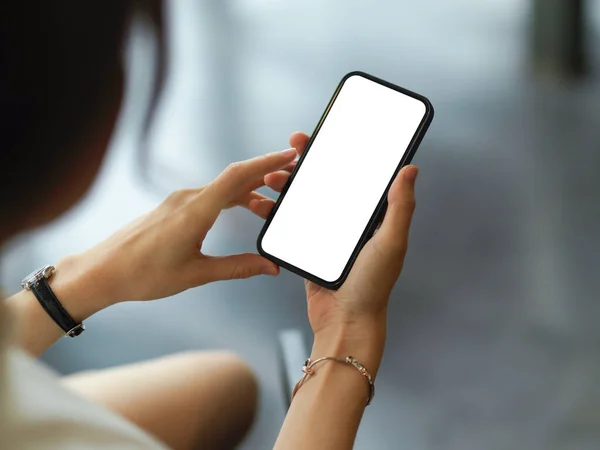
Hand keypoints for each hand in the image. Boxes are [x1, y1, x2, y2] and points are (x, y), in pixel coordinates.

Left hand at [54, 148, 298, 317]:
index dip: (266, 162)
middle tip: (292, 179)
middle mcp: (188, 198)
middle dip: (266, 174)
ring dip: (250, 189)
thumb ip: (236, 268)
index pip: (238, 177)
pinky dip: (232, 196)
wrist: (103, 271)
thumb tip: (269, 267)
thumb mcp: (196, 274)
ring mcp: (179, 200)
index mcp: (195, 211)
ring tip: (272, 202)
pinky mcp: (174, 206)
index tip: (290, 154)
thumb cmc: (143, 274)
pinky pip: (210, 194)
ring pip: (223, 186)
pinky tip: (243, 207)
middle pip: (235, 177)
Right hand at [257, 132, 417, 372]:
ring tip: (270, 178)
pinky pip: (290, 224)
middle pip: (325, 182)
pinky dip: (276, 212)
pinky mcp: (307, 248)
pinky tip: (262, 204)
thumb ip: (400, 207)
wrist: (345, 323)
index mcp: (371, 216)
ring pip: (304, 200)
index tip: (325, 136)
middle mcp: (348, 222)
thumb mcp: (390, 243)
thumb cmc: (372, 286)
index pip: (354, 175)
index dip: (340, 153)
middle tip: (292, 147)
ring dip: (287, 185)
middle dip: (307, 163)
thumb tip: (410, 168)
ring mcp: (326, 235)